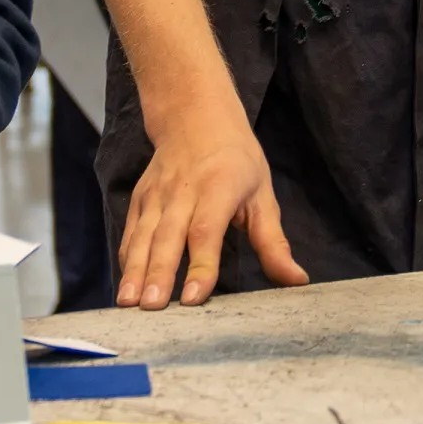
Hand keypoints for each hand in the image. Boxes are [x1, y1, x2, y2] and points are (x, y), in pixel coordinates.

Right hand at [117, 89, 308, 308]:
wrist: (194, 115)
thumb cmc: (236, 159)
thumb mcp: (262, 194)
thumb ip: (273, 242)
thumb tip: (296, 280)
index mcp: (218, 188)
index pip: (207, 232)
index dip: (200, 266)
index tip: (193, 298)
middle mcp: (183, 191)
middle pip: (168, 237)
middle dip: (159, 274)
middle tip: (153, 308)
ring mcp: (156, 194)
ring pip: (143, 236)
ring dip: (135, 271)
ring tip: (129, 304)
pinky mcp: (139, 198)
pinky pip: (131, 232)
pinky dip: (127, 260)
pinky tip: (126, 287)